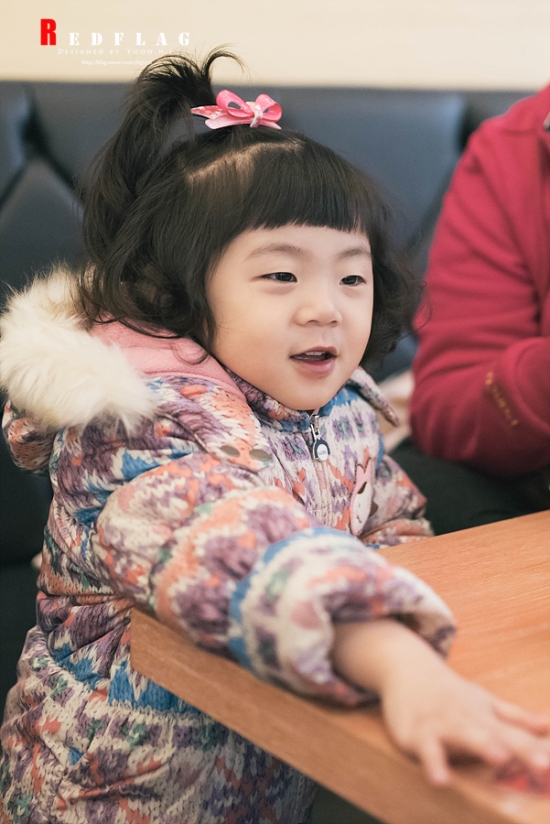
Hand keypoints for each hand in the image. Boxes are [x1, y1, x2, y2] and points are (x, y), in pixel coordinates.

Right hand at [332, 619, 549, 785]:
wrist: (406, 668)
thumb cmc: (450, 694)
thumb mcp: (485, 704)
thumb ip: (517, 718)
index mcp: (489, 717)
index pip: (520, 737)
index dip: (539, 751)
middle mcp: (470, 720)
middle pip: (499, 735)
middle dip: (521, 750)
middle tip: (544, 765)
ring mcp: (444, 725)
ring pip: (465, 736)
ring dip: (482, 745)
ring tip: (500, 757)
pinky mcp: (418, 734)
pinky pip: (427, 751)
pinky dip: (434, 763)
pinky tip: (440, 780)